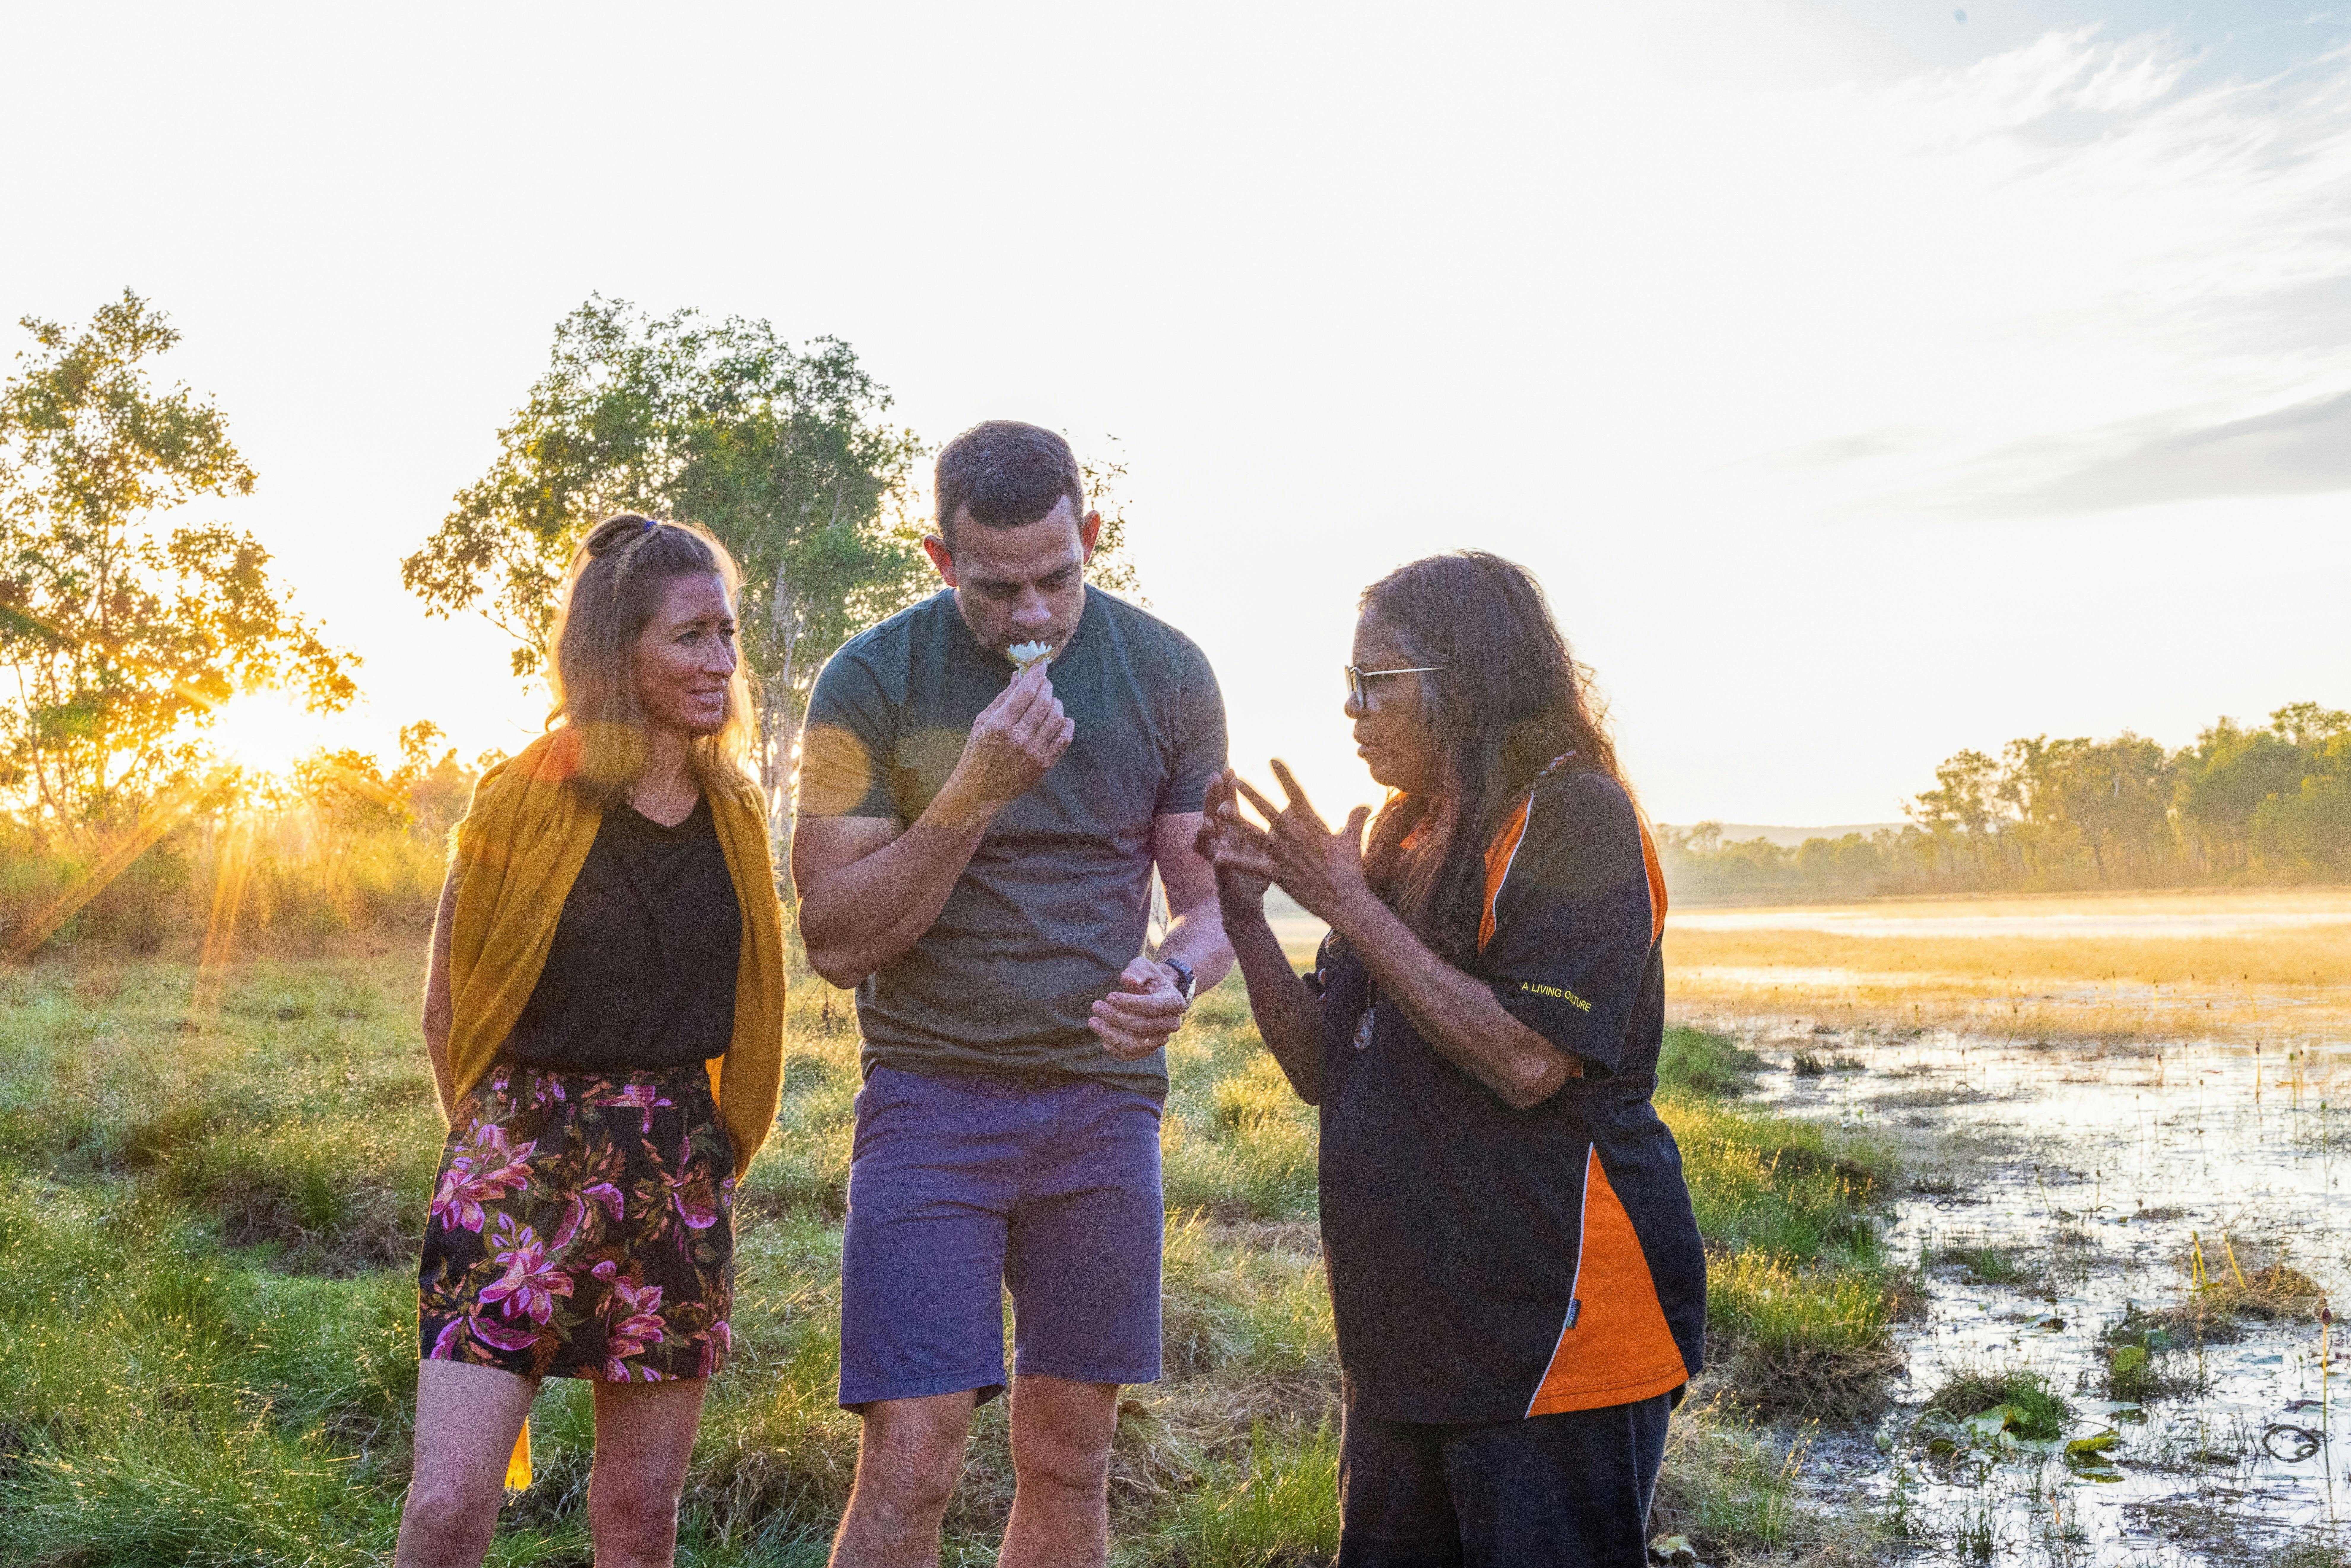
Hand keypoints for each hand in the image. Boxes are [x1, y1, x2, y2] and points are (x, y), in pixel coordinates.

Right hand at [939, 662, 1073, 819]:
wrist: (980, 789)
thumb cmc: (977, 752)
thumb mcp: (982, 722)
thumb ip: (1003, 698)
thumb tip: (1019, 676)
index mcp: (1001, 724)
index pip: (1026, 692)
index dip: (1036, 674)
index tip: (1041, 666)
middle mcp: (1020, 737)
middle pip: (1043, 702)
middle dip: (1046, 686)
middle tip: (1044, 683)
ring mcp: (1035, 752)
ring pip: (1057, 717)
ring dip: (1056, 703)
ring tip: (1049, 701)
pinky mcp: (1045, 764)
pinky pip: (1065, 738)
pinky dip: (1066, 724)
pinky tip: (1060, 719)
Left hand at [1089, 955, 1187, 1060]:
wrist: (1155, 995)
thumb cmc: (1147, 979)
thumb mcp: (1144, 967)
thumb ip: (1137, 971)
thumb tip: (1127, 979)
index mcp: (1174, 1001)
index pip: (1152, 1006)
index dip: (1129, 1003)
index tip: (1108, 996)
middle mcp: (1172, 1024)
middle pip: (1141, 1026)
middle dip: (1115, 1017)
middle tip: (1096, 1005)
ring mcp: (1161, 1039)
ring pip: (1134, 1045)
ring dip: (1110, 1034)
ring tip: (1093, 1021)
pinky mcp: (1149, 1049)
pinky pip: (1130, 1055)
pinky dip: (1113, 1047)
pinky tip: (1101, 1035)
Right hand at [1193, 770, 1270, 924]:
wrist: (1247, 908)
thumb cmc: (1257, 876)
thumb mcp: (1267, 847)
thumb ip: (1274, 826)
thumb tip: (1288, 805)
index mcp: (1234, 834)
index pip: (1228, 806)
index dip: (1228, 789)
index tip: (1230, 769)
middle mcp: (1222, 843)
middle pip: (1213, 815)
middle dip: (1212, 797)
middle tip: (1214, 778)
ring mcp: (1219, 860)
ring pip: (1207, 839)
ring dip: (1206, 825)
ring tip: (1208, 816)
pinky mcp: (1224, 879)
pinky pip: (1217, 867)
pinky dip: (1217, 858)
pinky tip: (1215, 854)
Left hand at [1213, 760, 1373, 925]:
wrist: (1346, 901)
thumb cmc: (1349, 871)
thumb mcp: (1353, 841)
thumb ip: (1355, 819)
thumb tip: (1365, 804)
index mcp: (1314, 827)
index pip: (1297, 796)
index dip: (1284, 777)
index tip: (1273, 760)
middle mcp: (1298, 838)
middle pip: (1271, 812)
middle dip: (1252, 795)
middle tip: (1234, 779)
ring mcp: (1287, 857)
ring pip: (1258, 835)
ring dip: (1239, 822)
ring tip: (1221, 809)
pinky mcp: (1280, 876)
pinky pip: (1254, 867)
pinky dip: (1236, 862)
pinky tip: (1218, 856)